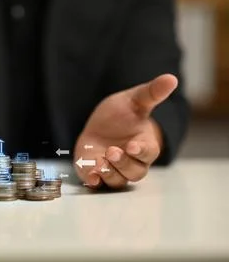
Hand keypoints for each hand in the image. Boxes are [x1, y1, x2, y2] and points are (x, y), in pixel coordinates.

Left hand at [73, 74, 177, 188]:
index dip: (141, 151)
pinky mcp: (97, 173)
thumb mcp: (135, 100)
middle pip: (134, 172)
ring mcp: (114, 169)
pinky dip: (95, 181)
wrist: (100, 125)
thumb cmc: (122, 114)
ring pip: (117, 180)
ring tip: (100, 162)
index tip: (133, 145)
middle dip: (123, 163)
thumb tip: (171, 78)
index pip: (148, 152)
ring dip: (109, 173)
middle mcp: (132, 162)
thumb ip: (151, 93)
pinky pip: (98, 183)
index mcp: (145, 144)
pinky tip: (91, 176)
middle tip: (112, 151)